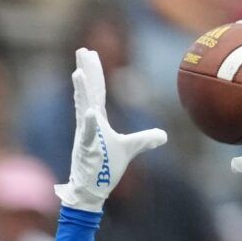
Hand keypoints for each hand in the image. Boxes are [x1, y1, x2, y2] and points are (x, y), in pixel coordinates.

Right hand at [55, 48, 166, 212]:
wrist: (92, 190)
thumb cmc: (106, 168)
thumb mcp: (130, 149)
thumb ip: (145, 139)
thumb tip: (163, 135)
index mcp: (98, 121)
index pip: (97, 91)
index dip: (95, 72)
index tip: (90, 54)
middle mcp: (89, 124)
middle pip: (88, 92)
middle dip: (85, 71)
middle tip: (81, 50)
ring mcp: (87, 135)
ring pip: (83, 108)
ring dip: (82, 91)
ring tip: (78, 73)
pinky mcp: (87, 150)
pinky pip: (88, 134)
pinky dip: (89, 124)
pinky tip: (90, 113)